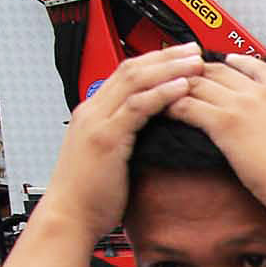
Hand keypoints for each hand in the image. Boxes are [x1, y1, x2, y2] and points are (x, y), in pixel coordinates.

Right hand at [38, 47, 205, 237]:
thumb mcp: (110, 157)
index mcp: (95, 112)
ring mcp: (98, 121)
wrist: (69, 216)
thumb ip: (126, 138)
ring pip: (135, 81)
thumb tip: (152, 135)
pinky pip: (137, 108)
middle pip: (132, 68)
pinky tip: (182, 87)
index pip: (127, 74)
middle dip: (166, 57)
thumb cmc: (91, 195)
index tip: (181, 58)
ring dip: (169, 69)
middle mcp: (94, 109)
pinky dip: (161, 94)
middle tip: (194, 50)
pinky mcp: (107, 137)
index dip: (156, 62)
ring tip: (195, 63)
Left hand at [165, 55, 265, 214]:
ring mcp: (242, 106)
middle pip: (221, 70)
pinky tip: (164, 108)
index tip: (229, 61)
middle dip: (201, 69)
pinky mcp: (224, 123)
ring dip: (180, 84)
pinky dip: (172, 104)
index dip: (239, 62)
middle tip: (186, 73)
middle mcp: (263, 93)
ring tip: (167, 88)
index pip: (258, 68)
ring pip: (201, 82)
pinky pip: (188, 105)